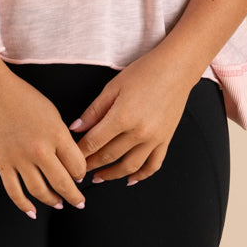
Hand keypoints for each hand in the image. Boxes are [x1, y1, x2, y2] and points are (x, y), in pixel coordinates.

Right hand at [0, 70, 87, 218]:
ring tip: (59, 204)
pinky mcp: (3, 164)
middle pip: (62, 183)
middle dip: (74, 196)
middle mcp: (40, 150)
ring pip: (40, 192)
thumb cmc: (23, 97)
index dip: (81, 173)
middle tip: (79, 202)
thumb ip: (62, 136)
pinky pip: (15, 192)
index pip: (77, 165)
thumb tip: (69, 159)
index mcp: (56, 134)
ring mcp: (20, 159)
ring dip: (52, 201)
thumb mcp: (52, 112)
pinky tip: (32, 211)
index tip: (81, 175)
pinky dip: (24, 206)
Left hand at [69, 52, 195, 184]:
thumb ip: (94, 110)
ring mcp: (154, 138)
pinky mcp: (166, 140)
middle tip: (79, 169)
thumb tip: (76, 128)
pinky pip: (153, 165)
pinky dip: (141, 176)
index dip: (79, 153)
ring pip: (130, 166)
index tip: (70, 158)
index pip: (94, 142)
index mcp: (122, 116)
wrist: (176, 68)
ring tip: (99, 177)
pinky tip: (130, 179)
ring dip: (112, 175)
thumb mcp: (113, 86)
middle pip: (109, 156)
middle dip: (91, 165)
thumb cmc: (145, 71)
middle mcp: (139, 132)